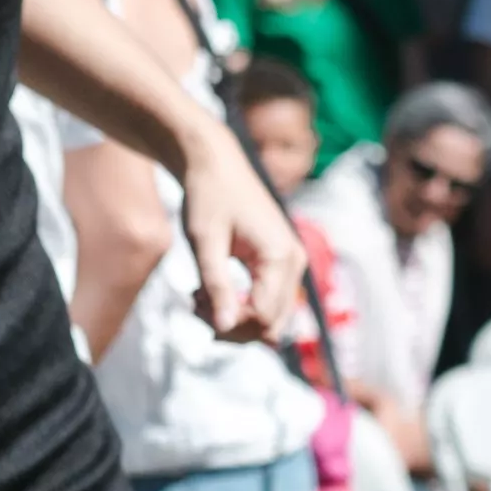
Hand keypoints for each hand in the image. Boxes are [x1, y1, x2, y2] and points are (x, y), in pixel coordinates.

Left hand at [179, 125, 306, 343]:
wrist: (215, 163)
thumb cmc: (207, 196)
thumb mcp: (205, 243)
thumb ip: (217, 286)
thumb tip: (224, 328)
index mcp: (280, 257)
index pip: (264, 318)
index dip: (230, 326)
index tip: (196, 307)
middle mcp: (295, 262)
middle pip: (273, 323)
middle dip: (233, 326)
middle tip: (195, 305)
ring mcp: (292, 262)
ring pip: (271, 316)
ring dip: (235, 317)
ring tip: (198, 298)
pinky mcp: (281, 261)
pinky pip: (267, 300)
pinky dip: (239, 305)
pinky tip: (208, 292)